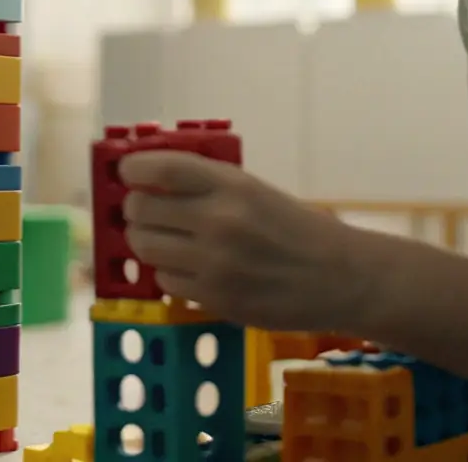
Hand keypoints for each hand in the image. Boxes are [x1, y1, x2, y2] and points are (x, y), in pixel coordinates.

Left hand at [119, 150, 366, 331]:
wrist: (339, 277)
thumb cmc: (300, 228)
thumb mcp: (257, 191)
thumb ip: (210, 186)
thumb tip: (156, 180)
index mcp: (232, 187)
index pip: (161, 169)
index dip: (133, 168)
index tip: (128, 171)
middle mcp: (218, 223)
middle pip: (141, 210)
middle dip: (135, 208)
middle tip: (144, 209)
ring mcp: (213, 265)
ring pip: (145, 248)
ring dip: (147, 241)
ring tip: (166, 239)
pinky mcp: (214, 300)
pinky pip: (166, 282)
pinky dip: (170, 274)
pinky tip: (190, 268)